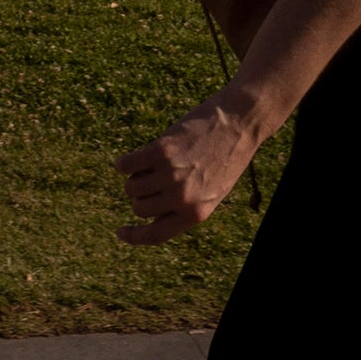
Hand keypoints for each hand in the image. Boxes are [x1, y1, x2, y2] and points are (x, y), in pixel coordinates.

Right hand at [115, 93, 264, 245]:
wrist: (240, 123)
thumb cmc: (226, 158)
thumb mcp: (212, 193)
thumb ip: (184, 206)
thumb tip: (149, 212)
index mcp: (196, 214)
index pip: (155, 235)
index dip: (134, 236)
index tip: (120, 231)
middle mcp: (183, 198)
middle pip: (140, 208)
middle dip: (142, 196)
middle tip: (156, 178)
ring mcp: (171, 174)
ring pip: (132, 187)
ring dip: (135, 177)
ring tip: (151, 165)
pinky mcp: (162, 150)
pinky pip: (127, 165)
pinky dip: (123, 163)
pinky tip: (128, 160)